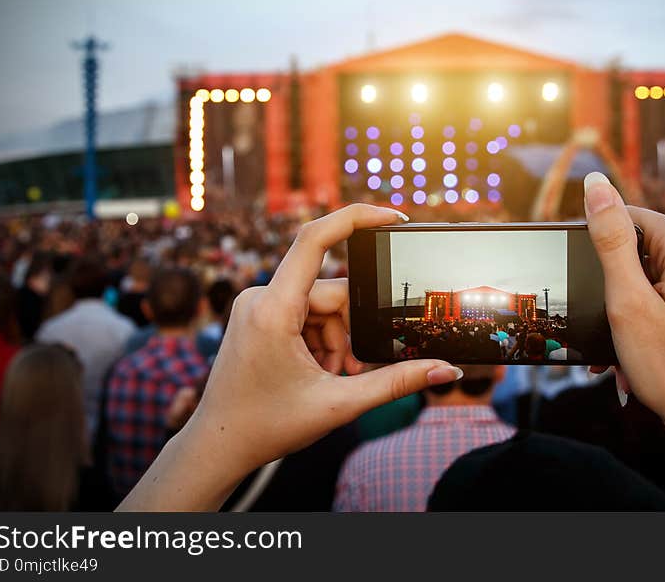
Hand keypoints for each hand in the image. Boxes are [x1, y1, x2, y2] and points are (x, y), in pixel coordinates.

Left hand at [119, 204, 460, 510]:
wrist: (217, 446)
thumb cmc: (265, 427)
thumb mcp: (339, 404)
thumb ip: (397, 382)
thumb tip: (446, 369)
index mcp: (273, 309)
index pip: (314, 239)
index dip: (356, 218)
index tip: (393, 217)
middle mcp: (259, 297)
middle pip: (331, 292)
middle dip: (350, 330)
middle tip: (349, 371)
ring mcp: (255, 304)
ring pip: (321, 306)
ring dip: (335, 340)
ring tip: (328, 378)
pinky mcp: (257, 314)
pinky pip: (304, 313)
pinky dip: (319, 340)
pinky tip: (316, 371)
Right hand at [583, 173, 664, 433]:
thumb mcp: (627, 300)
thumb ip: (611, 238)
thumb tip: (595, 183)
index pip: (627, 217)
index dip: (601, 253)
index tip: (597, 293)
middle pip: (641, 245)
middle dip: (616, 285)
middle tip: (609, 327)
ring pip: (654, 271)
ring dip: (630, 304)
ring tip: (623, 346)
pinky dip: (650, 312)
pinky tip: (640, 347)